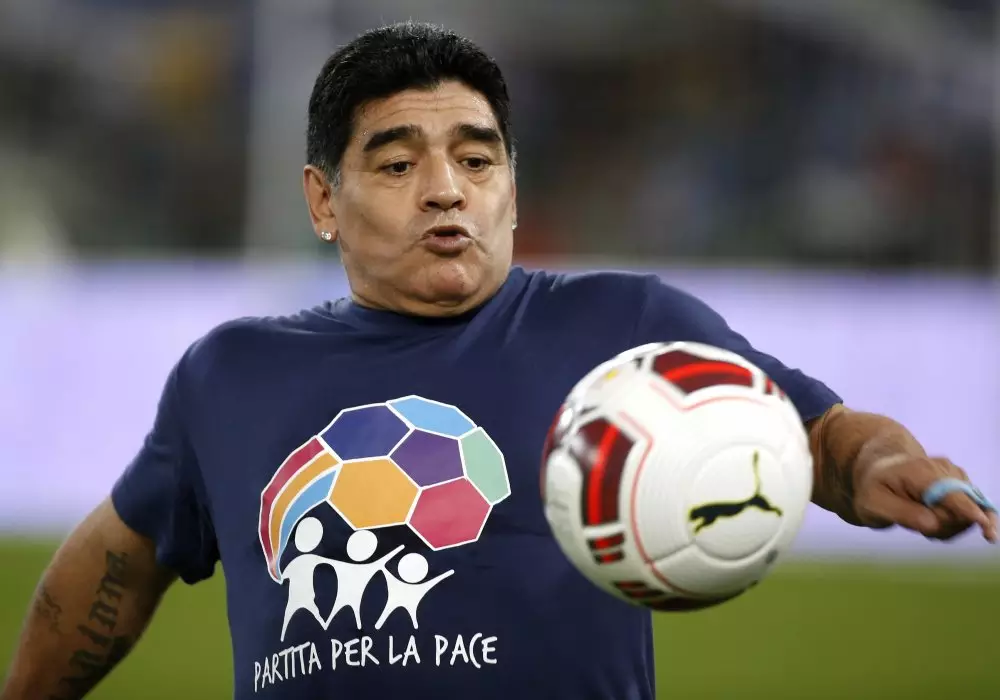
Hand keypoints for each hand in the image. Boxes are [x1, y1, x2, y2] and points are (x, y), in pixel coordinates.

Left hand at [852, 455, 997, 542]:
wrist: (880, 470)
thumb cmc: (874, 488)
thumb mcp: (873, 504)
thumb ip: (902, 514)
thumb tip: (932, 525)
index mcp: (921, 471)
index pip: (953, 494)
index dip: (970, 513)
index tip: (986, 529)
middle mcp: (946, 470)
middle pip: (962, 512)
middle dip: (942, 528)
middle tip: (914, 525)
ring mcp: (958, 478)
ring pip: (967, 517)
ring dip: (945, 528)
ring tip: (918, 519)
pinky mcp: (964, 488)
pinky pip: (968, 517)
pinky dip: (950, 525)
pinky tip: (931, 520)